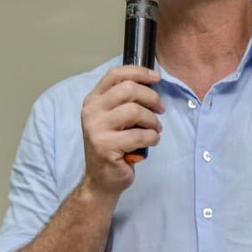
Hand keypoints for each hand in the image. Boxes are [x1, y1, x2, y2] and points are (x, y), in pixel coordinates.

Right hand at [79, 66, 163, 196]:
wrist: (102, 179)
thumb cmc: (114, 146)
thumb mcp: (115, 118)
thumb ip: (125, 100)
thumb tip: (151, 82)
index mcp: (93, 100)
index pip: (115, 74)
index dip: (139, 72)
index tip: (156, 78)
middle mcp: (91, 111)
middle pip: (128, 89)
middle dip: (151, 98)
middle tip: (160, 110)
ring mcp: (96, 129)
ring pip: (135, 111)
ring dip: (153, 121)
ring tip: (154, 130)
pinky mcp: (105, 146)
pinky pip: (140, 135)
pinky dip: (152, 138)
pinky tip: (150, 142)